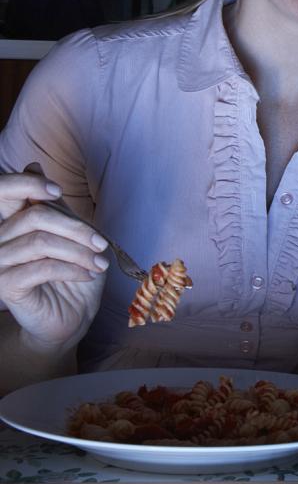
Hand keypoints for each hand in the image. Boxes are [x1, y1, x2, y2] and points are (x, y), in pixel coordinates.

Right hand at [0, 166, 109, 354]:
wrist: (71, 318)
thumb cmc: (72, 274)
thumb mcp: (70, 235)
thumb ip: (55, 207)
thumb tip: (32, 165)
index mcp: (10, 223)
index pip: (5, 193)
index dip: (26, 184)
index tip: (57, 191)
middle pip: (34, 217)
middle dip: (76, 228)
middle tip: (102, 244)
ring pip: (40, 242)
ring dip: (79, 252)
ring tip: (99, 264)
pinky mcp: (5, 286)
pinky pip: (41, 268)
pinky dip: (72, 269)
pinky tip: (87, 275)